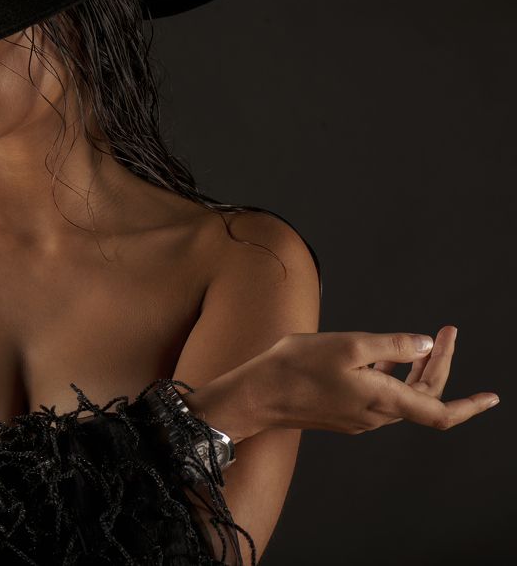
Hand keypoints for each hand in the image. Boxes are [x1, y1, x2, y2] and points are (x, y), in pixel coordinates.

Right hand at [235, 325, 499, 434]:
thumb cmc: (296, 367)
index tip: (492, 397)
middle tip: (446, 332)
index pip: (441, 411)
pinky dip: (393, 377)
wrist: (257, 394)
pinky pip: (380, 398)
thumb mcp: (350, 345)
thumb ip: (393, 346)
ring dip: (418, 370)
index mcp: (383, 400)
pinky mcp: (343, 414)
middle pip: (423, 398)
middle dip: (440, 365)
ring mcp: (359, 417)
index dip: (470, 405)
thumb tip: (426, 345)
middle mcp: (376, 416)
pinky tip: (386, 359)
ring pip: (402, 396)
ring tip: (423, 343)